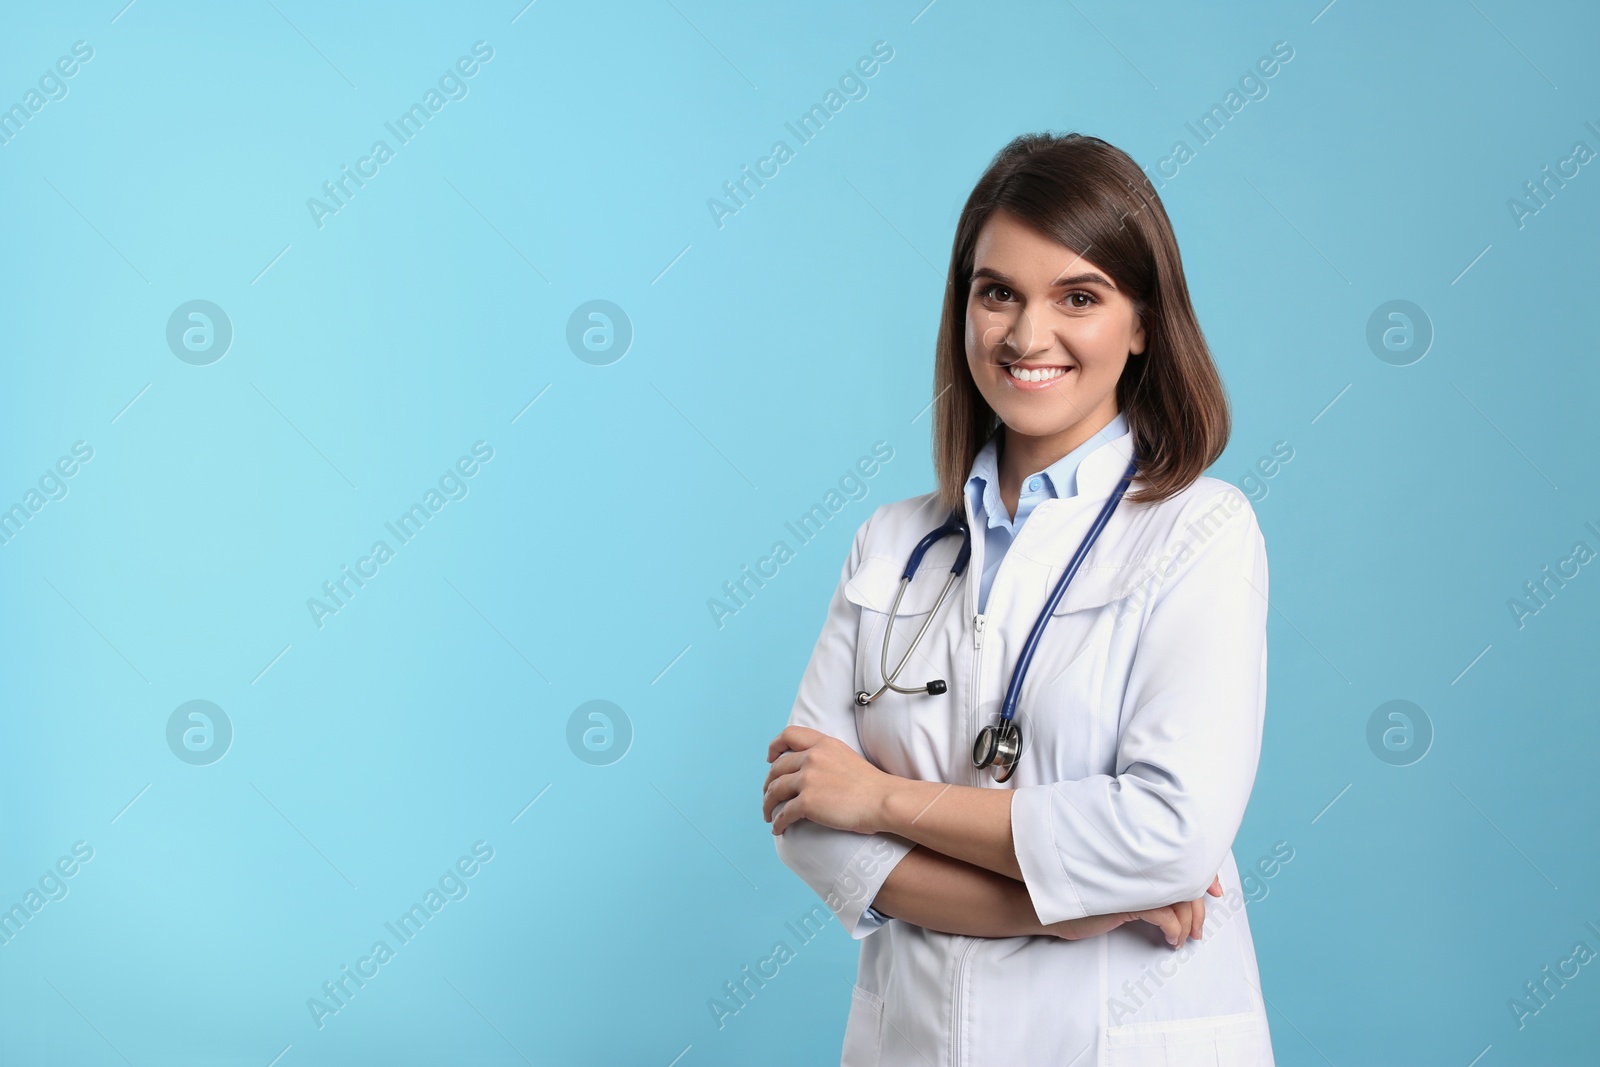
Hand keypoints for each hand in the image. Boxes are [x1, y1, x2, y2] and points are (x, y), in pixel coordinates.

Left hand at [763, 725, 890, 834]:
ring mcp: (808, 779)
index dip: (775, 746)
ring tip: (768, 815)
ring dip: (768, 804)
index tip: (770, 758)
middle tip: (768, 795)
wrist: (883, 801)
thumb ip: (826, 756)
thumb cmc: (870, 785)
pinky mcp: (807, 803)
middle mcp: (812, 757)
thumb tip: (809, 769)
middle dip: (768, 783)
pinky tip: (778, 829)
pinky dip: (777, 823)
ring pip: (775, 791)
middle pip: (777, 768)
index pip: (789, 735)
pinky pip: (783, 813)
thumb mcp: (846, 756)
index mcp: (823, 744)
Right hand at [1042, 875, 1222, 946]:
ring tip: (1187, 938)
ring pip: (1179, 901)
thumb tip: (1172, 888)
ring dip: (1188, 924)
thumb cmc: (1084, 890)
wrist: (1054, 902)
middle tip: (1201, 930)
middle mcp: (1142, 863)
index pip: (1184, 857)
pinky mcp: (1127, 899)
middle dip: (1199, 908)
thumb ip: (1142, 875)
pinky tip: (1172, 940)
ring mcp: (1135, 880)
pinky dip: (1174, 930)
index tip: (1217, 891)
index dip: (1206, 873)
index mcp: (1142, 853)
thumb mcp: (1119, 881)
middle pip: (1186, 881)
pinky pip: (1164, 917)